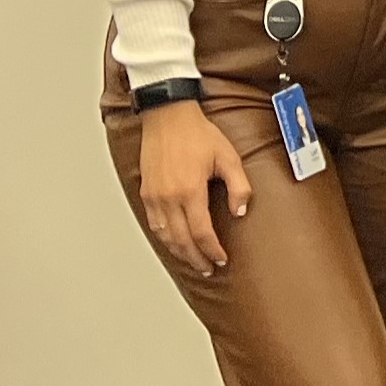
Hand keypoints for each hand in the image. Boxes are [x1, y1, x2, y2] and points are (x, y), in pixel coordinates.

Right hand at [135, 100, 251, 274]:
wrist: (168, 116)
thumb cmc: (198, 133)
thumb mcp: (228, 157)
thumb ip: (238, 187)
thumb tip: (240, 212)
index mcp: (190, 191)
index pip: (201, 233)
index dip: (212, 250)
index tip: (221, 259)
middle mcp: (168, 198)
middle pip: (182, 241)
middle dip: (196, 258)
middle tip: (208, 268)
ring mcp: (154, 197)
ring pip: (165, 237)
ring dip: (180, 252)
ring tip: (194, 261)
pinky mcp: (146, 192)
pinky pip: (154, 225)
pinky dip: (165, 239)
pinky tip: (175, 243)